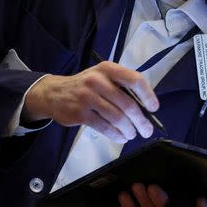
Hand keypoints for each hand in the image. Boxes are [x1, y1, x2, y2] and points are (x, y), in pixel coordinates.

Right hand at [23, 60, 158, 142]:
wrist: (52, 93)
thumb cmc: (86, 86)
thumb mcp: (103, 77)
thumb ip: (121, 87)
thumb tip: (145, 108)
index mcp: (108, 69)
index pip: (134, 79)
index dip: (147, 95)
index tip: (154, 108)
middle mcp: (98, 80)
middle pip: (127, 103)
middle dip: (140, 120)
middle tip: (147, 130)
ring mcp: (87, 97)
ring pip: (116, 117)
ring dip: (129, 129)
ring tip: (133, 135)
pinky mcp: (79, 113)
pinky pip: (104, 126)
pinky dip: (116, 134)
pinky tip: (121, 137)